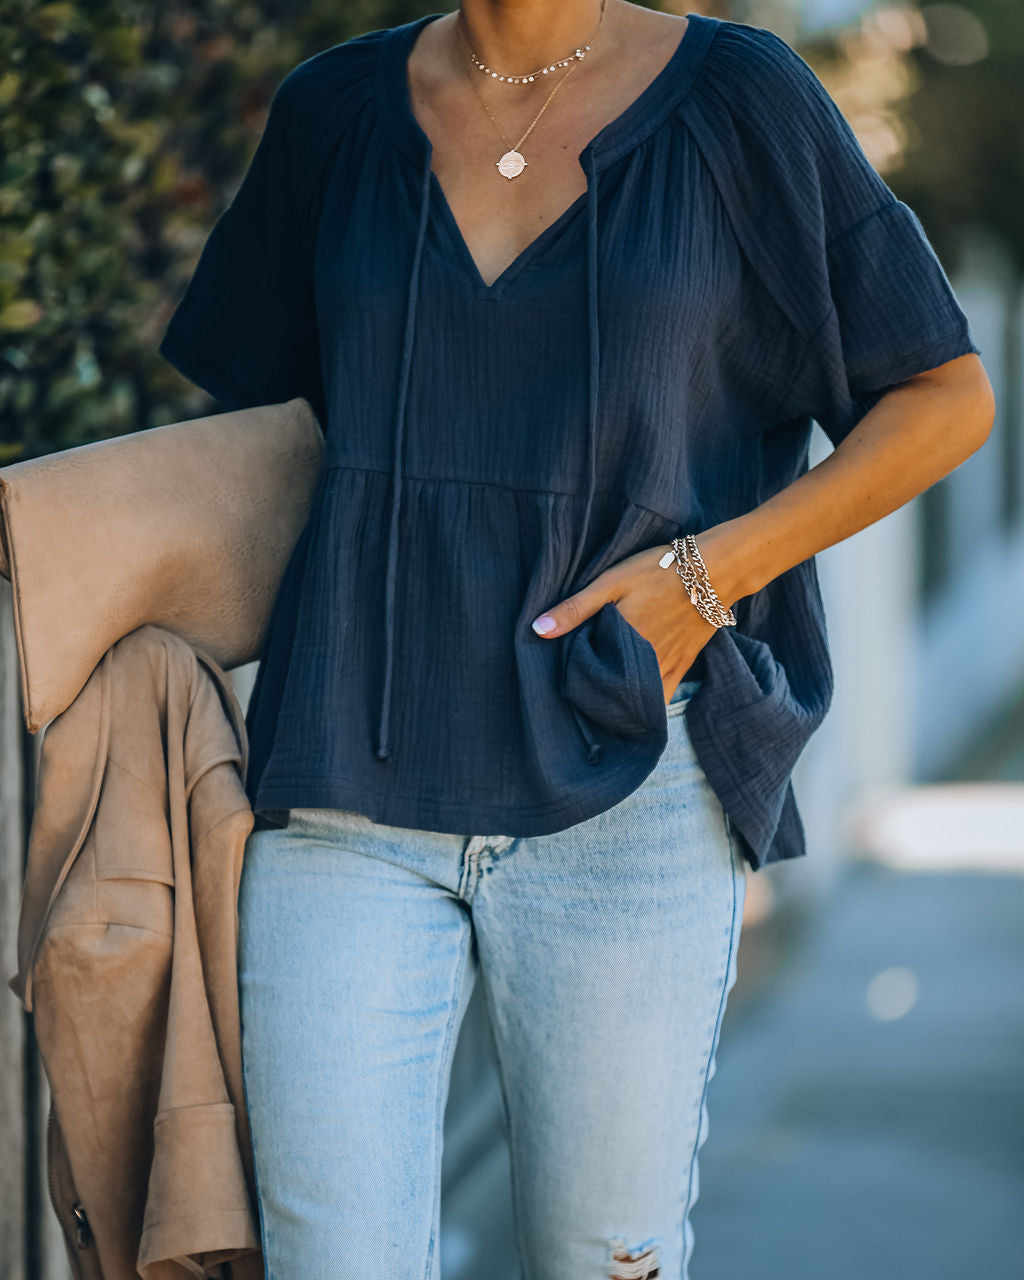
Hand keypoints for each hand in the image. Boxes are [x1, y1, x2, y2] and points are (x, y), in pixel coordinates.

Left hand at [530, 526, 743, 704]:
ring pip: (635, 696)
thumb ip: (576, 609)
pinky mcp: (683, 664)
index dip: (571, 674)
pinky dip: (647, 704)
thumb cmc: (661, 570)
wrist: (716, 571)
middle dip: (592, 692)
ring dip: (617, 701)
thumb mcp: (612, 582)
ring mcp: (665, 666)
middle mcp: (641, 661)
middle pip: (609, 688)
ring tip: (601, 701)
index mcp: (619, 642)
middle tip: (576, 691)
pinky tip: (635, 707)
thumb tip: (538, 630)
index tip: (560, 673)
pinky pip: (663, 695)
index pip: (585, 671)